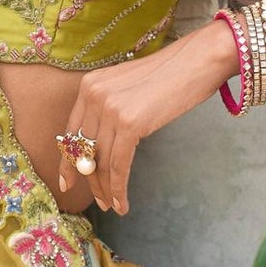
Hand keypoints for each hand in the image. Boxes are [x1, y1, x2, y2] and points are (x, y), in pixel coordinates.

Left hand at [57, 22, 239, 214]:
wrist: (198, 60)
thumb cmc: (172, 75)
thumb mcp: (130, 88)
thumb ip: (112, 111)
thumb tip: (101, 148)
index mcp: (90, 85)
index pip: (71, 131)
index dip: (68, 161)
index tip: (67, 182)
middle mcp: (93, 95)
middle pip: (84, 150)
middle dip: (90, 180)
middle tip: (99, 201)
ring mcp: (110, 108)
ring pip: (100, 162)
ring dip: (106, 190)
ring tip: (113, 206)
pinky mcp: (129, 123)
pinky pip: (118, 165)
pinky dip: (119, 188)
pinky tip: (122, 203)